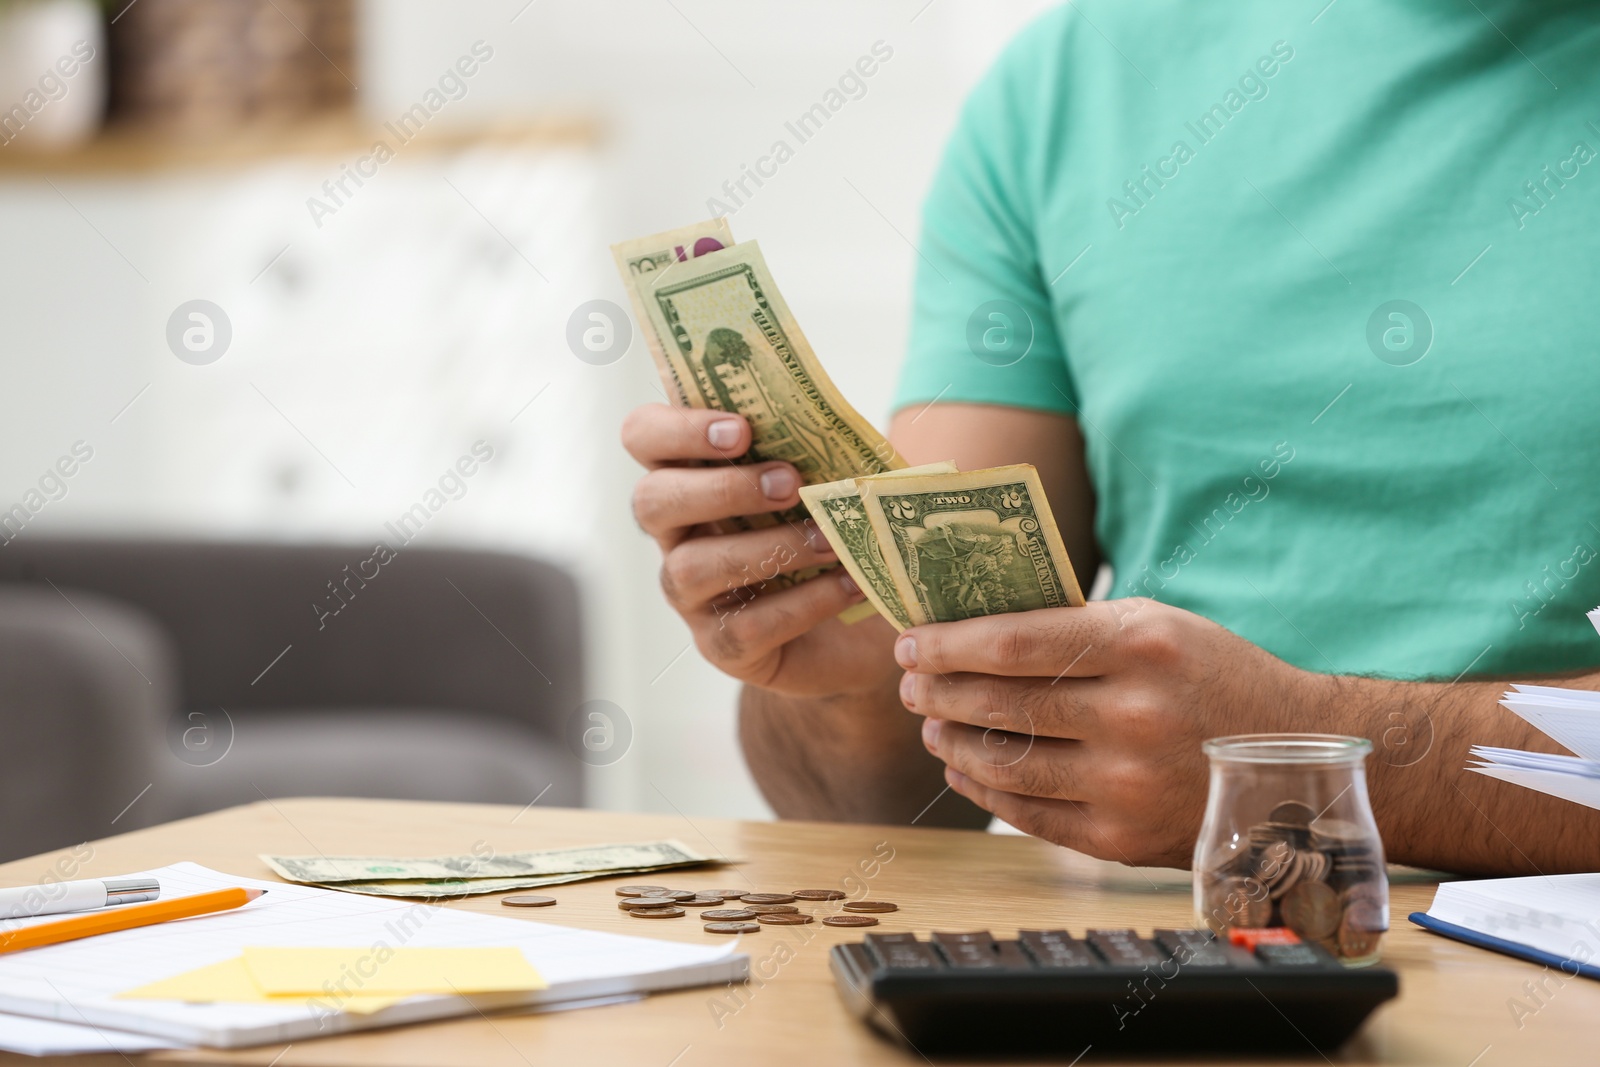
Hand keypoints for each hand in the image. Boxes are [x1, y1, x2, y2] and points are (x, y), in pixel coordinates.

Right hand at [622, 403, 896, 695]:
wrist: (860, 630)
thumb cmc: (836, 534)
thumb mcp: (830, 482)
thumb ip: (816, 448)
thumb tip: (837, 425)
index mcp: (692, 477)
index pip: (643, 436)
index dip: (677, 429)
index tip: (741, 429)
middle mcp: (678, 535)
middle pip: (652, 501)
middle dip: (720, 488)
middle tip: (789, 482)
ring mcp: (692, 596)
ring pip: (691, 567)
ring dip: (766, 548)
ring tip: (828, 539)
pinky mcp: (723, 646)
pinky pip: (746, 625)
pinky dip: (804, 602)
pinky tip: (847, 584)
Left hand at [895, 599, 1322, 866]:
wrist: (1294, 759)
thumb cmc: (1215, 678)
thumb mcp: (1157, 626)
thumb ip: (1074, 627)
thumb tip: (973, 629)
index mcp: (1139, 646)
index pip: (1013, 642)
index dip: (949, 644)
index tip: (912, 640)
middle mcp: (1132, 717)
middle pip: (1000, 704)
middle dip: (938, 692)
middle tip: (910, 683)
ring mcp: (1126, 785)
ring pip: (1005, 763)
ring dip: (953, 742)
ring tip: (933, 723)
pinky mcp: (1122, 839)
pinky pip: (1028, 814)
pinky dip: (984, 788)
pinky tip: (966, 767)